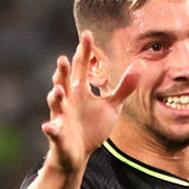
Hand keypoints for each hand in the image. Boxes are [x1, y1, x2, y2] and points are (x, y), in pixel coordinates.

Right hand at [41, 31, 139, 173]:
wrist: (78, 154)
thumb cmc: (92, 127)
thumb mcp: (111, 106)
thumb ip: (124, 87)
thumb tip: (139, 65)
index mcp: (80, 91)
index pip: (82, 67)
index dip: (84, 52)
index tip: (88, 34)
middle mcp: (68, 100)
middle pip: (65, 81)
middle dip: (63, 71)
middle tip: (64, 58)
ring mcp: (61, 116)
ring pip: (56, 104)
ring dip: (54, 96)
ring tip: (57, 89)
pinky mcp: (58, 134)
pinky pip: (53, 131)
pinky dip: (50, 129)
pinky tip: (49, 126)